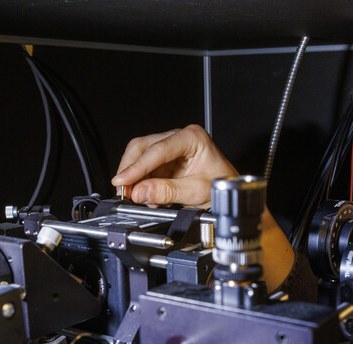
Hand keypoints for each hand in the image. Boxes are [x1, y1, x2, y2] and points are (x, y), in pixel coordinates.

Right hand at [111, 125, 235, 207]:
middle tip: (124, 191)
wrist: (229, 191)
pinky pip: (145, 168)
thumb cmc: (222, 185)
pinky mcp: (165, 160)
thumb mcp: (197, 192)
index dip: (137, 167)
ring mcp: (171, 148)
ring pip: (140, 156)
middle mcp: (180, 138)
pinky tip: (147, 195)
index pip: (158, 150)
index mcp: (192, 138)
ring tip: (139, 198)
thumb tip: (141, 192)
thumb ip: (168, 192)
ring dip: (135, 178)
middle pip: (143, 147)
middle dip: (130, 170)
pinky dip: (141, 182)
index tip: (123, 181)